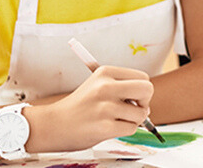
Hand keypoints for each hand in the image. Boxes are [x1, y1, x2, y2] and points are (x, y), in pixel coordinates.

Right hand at [27, 66, 152, 152]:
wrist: (54, 124)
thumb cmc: (80, 107)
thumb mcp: (97, 85)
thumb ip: (121, 88)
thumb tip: (146, 103)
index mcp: (105, 72)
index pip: (143, 77)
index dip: (141, 90)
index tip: (130, 98)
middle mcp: (105, 86)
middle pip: (147, 89)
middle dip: (145, 102)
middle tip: (132, 109)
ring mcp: (105, 107)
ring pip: (141, 114)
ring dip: (133, 120)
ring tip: (115, 120)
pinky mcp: (104, 126)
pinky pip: (132, 128)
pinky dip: (125, 130)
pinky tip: (109, 128)